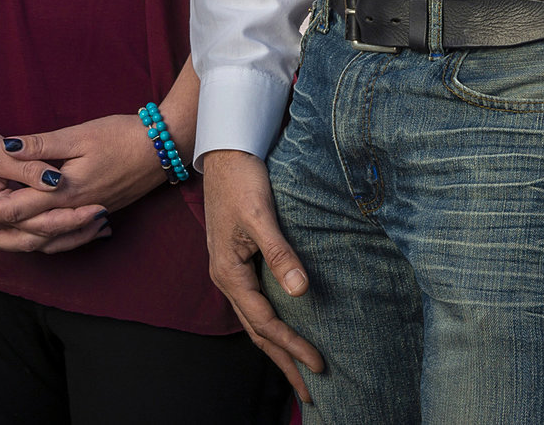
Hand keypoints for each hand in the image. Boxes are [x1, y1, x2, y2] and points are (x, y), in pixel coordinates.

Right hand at [0, 113, 110, 254]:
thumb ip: (27, 167)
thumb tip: (56, 181)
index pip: (40, 224)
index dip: (72, 218)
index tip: (100, 208)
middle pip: (42, 237)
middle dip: (75, 230)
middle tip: (105, 219)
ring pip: (37, 237)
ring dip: (67, 233)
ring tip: (98, 226)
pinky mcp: (1, 204)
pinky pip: (31, 226)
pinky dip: (53, 225)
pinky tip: (73, 217)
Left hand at [0, 113, 171, 230]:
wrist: (163, 147)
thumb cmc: (121, 135)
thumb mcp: (78, 135)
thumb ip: (41, 146)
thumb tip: (7, 148)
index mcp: (65, 192)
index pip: (17, 209)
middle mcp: (75, 210)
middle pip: (29, 232)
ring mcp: (90, 214)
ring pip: (49, 240)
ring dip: (21, 239)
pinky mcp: (101, 211)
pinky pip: (70, 237)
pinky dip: (51, 240)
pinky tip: (44, 236)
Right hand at [203, 149, 322, 401]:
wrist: (224, 150)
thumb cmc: (241, 179)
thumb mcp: (261, 216)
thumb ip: (281, 254)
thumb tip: (301, 290)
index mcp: (229, 272)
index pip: (265, 322)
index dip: (292, 345)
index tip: (319, 365)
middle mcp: (226, 278)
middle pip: (257, 332)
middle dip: (282, 362)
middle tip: (309, 393)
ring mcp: (230, 271)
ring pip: (255, 321)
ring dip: (276, 348)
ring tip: (298, 372)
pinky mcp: (237, 262)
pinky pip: (255, 305)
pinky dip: (271, 326)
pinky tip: (284, 331)